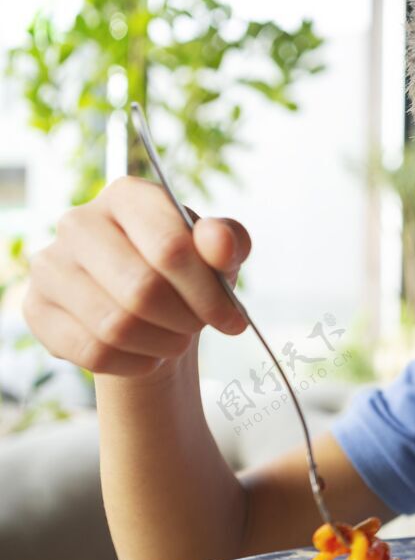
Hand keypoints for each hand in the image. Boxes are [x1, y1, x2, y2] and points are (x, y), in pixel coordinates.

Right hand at [22, 175, 250, 378]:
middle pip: (141, 289)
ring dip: (162, 344)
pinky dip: (134, 363)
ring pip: (115, 326)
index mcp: (128, 196)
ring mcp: (50, 266)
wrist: (149, 312)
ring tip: (175, 339)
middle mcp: (79, 222)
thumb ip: (228, 242)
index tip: (231, 319)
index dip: (209, 293)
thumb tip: (220, 242)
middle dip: (184, 320)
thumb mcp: (218, 255)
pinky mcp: (37, 309)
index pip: (171, 248)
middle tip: (197, 327)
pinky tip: (147, 353)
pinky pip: (93, 352)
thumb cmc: (185, 275)